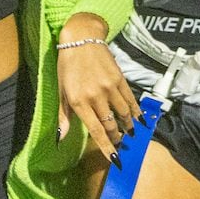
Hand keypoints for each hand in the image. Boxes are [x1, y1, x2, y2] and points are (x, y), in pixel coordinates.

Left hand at [56, 15, 137, 155]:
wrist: (82, 39)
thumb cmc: (67, 66)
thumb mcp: (61, 91)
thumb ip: (63, 115)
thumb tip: (60, 138)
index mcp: (79, 102)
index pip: (95, 130)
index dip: (106, 147)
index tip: (115, 159)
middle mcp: (96, 96)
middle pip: (111, 124)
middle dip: (117, 138)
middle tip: (121, 145)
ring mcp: (110, 87)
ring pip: (123, 113)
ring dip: (128, 126)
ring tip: (131, 134)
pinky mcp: (119, 78)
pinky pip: (130, 99)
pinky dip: (136, 110)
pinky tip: (139, 119)